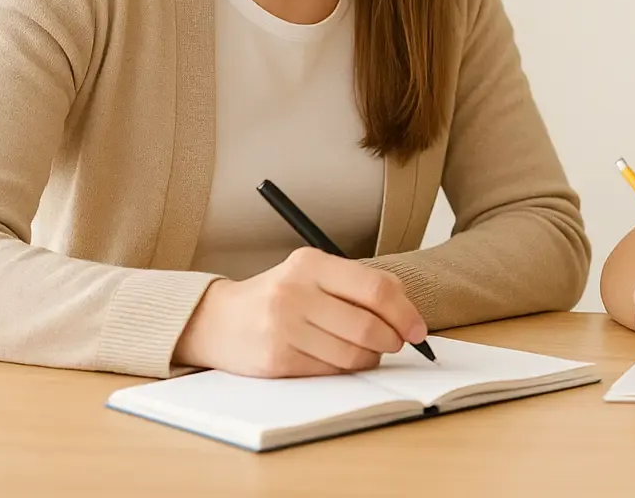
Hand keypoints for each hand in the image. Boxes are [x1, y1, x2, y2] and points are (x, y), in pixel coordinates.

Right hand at [174, 247, 429, 376]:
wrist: (218, 320)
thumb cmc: (278, 297)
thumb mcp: (313, 275)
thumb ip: (358, 284)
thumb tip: (406, 310)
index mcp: (311, 263)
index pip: (375, 287)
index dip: (404, 312)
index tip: (417, 329)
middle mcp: (295, 292)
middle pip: (368, 325)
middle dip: (392, 340)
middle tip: (396, 343)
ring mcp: (283, 328)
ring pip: (352, 354)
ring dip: (371, 358)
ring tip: (368, 352)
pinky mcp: (276, 360)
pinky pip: (330, 371)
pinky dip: (345, 370)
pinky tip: (341, 361)